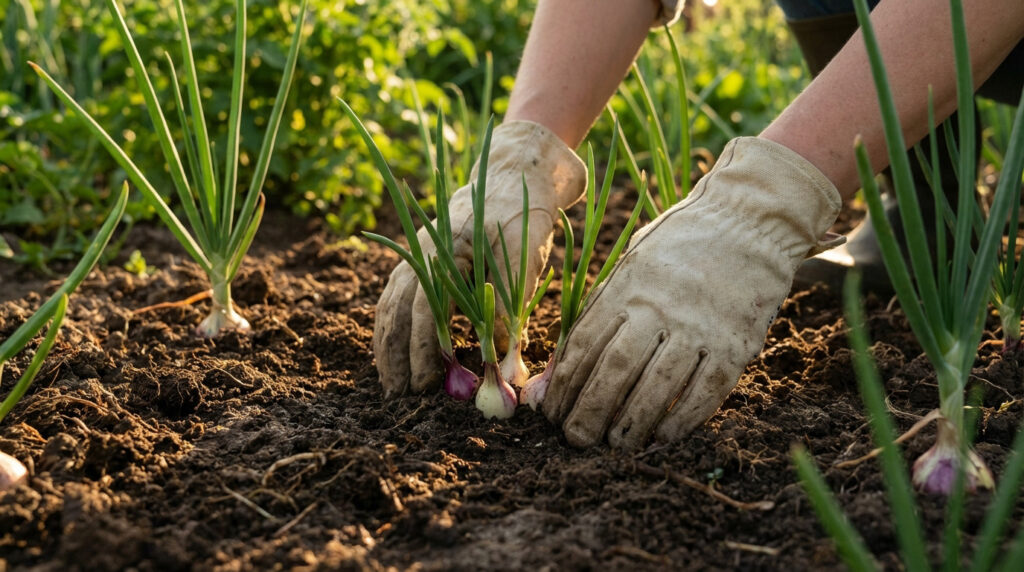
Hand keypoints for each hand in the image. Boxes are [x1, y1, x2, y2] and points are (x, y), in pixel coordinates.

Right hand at [374, 121, 585, 397]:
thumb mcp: (525, 258)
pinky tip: (392, 352)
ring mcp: (417, 253)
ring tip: (391, 382)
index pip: (427, 307)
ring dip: (388, 345)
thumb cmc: (524, 215)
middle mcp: (422, 251)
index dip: (425, 348)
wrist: (516, 173)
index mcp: (446, 248)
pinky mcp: (422, 260)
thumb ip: (510, 307)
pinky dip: (392, 326)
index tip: (427, 382)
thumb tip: (503, 363)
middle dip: (398, 355)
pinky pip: (397, 297)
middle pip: (400, 310)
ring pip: (392, 304)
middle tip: (401, 395)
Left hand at [542, 137, 841, 447]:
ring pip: (657, 389)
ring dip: (631, 424)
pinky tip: (660, 438)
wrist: (748, 221)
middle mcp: (660, 309)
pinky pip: (703, 394)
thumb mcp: (630, 267)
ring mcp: (700, 329)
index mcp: (627, 288)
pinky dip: (679, 421)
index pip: (584, 346)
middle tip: (577, 440)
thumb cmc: (678, 247)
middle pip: (616, 371)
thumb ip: (598, 314)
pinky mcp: (735, 345)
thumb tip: (561, 369)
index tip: (554, 413)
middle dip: (590, 412)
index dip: (565, 386)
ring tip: (616, 444)